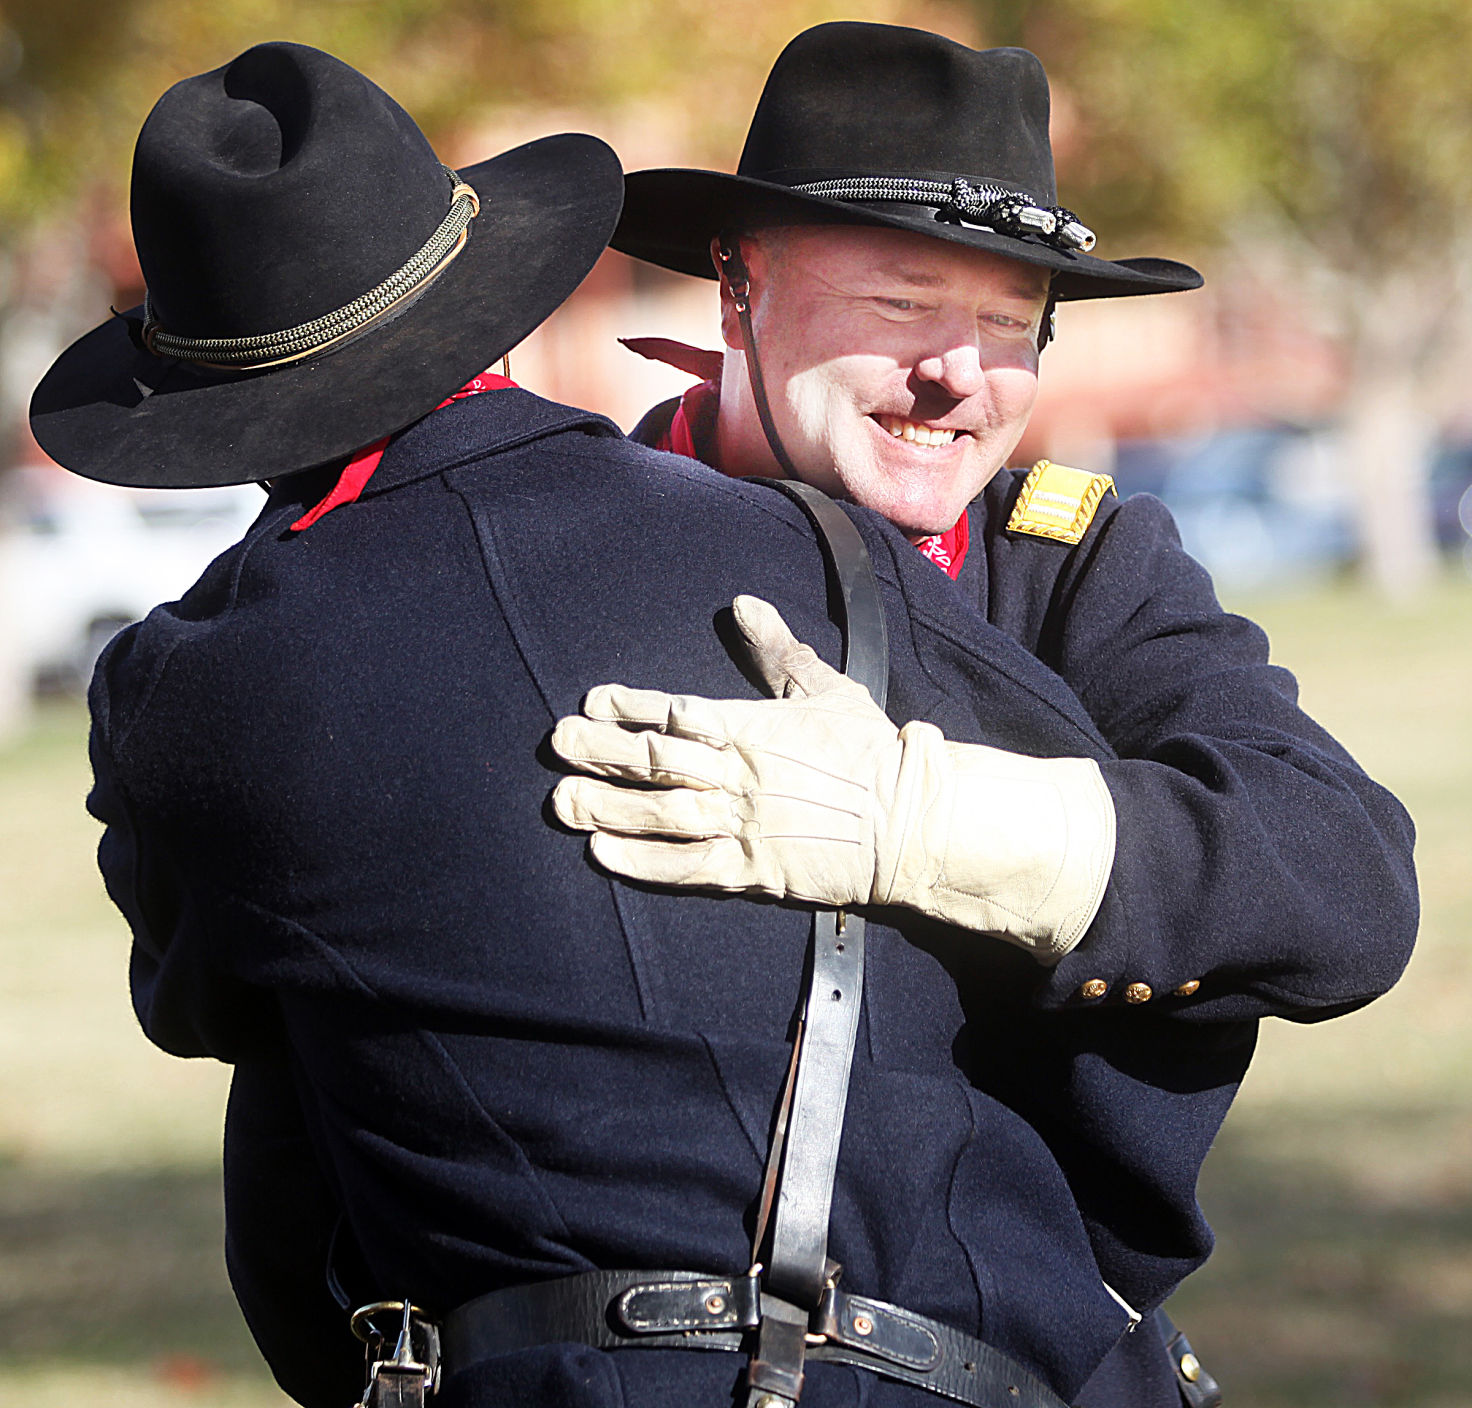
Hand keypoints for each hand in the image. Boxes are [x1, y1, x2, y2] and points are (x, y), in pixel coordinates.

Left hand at [552, 595, 905, 906]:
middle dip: (601, 752)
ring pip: (662, 813)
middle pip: (656, 760)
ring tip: (563, 802)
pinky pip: (688, 866)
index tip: (592, 703)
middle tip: (558, 745)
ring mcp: (744, 824)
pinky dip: (643, 862)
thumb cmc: (872, 750)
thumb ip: (779, 650)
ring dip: (608, 807)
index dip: (630, 707)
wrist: (911, 820)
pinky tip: (604, 853)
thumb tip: (744, 605)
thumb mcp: (826, 689)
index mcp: (752, 727)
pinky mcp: (755, 869)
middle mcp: (739, 774)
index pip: (677, 712)